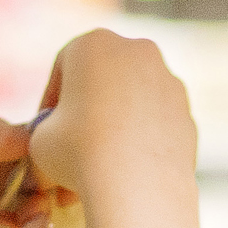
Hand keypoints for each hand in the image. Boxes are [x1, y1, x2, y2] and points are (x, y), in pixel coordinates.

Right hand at [28, 28, 193, 200]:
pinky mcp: (187, 113)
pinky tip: (125, 170)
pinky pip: (154, 125)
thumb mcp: (40, 138)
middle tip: (71, 147)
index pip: (64, 68)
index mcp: (94, 43)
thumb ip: (47, 126)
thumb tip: (58, 133)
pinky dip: (140, 142)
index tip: (44, 129)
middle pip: (102, 81)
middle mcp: (137, 51)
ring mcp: (168, 81)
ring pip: (131, 104)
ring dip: (114, 129)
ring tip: (96, 167)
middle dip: (86, 112)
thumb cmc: (79, 153)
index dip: (50, 101)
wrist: (138, 184)